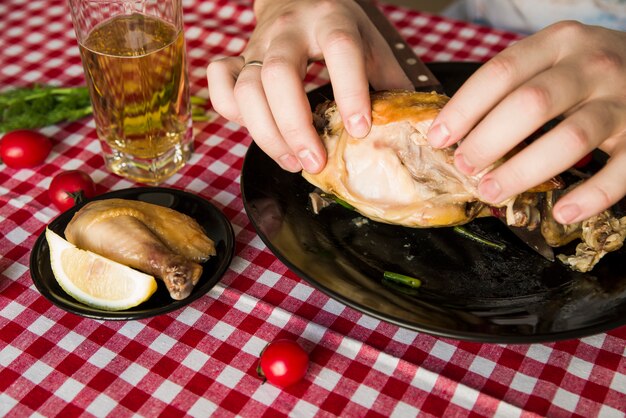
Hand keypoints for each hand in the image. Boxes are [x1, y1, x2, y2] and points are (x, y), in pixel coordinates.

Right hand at [207, 0, 411, 172]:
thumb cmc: (344, 31)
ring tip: (293, 161)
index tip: (360, 131)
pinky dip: (231, 112)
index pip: (340, 50)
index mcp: (333, 20)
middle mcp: (289, 30)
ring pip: (246, 89)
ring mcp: (257, 44)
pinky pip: (220, 84)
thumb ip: (389, 86)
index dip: (350, 92)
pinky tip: (256, 129)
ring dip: (267, 134)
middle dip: (295, 127)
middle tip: (315, 161)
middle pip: (278, 76)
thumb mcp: (374, 48)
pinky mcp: (238, 57)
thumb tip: (410, 134)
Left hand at [427, 21, 625, 223]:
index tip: (438, 138)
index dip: (464, 108)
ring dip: (524, 170)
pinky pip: (621, 170)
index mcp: (558, 43)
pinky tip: (562, 211)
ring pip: (571, 138)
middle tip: (465, 166)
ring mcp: (623, 100)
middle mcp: (591, 65)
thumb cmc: (586, 71)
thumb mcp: (551, 59)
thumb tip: (454, 132)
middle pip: (531, 104)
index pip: (501, 72)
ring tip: (492, 190)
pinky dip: (591, 195)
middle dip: (489, 140)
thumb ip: (512, 86)